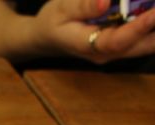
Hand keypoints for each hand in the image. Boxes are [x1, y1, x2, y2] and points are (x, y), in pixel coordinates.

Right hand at [34, 0, 154, 62]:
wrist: (47, 37)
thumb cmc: (53, 22)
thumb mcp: (60, 9)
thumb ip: (81, 6)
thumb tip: (103, 3)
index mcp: (89, 47)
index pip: (119, 41)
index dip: (140, 26)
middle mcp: (108, 53)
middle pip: (144, 45)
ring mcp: (119, 51)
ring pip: (150, 42)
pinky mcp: (126, 44)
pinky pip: (148, 36)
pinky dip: (153, 23)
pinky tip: (154, 11)